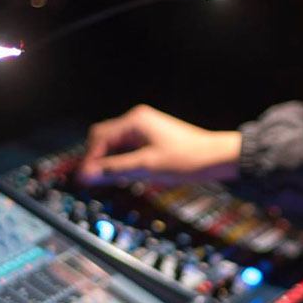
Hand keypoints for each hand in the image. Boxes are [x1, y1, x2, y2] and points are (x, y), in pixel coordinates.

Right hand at [78, 104, 241, 184]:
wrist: (217, 158)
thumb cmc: (187, 160)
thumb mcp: (146, 167)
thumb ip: (114, 170)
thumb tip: (86, 175)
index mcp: (134, 121)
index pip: (99, 137)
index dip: (90, 159)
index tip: (85, 180)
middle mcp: (137, 120)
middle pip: (104, 138)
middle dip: (97, 159)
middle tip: (94, 181)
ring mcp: (145, 128)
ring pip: (116, 145)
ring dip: (110, 162)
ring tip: (110, 181)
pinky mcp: (152, 138)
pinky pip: (128, 148)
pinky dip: (123, 161)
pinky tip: (126, 175)